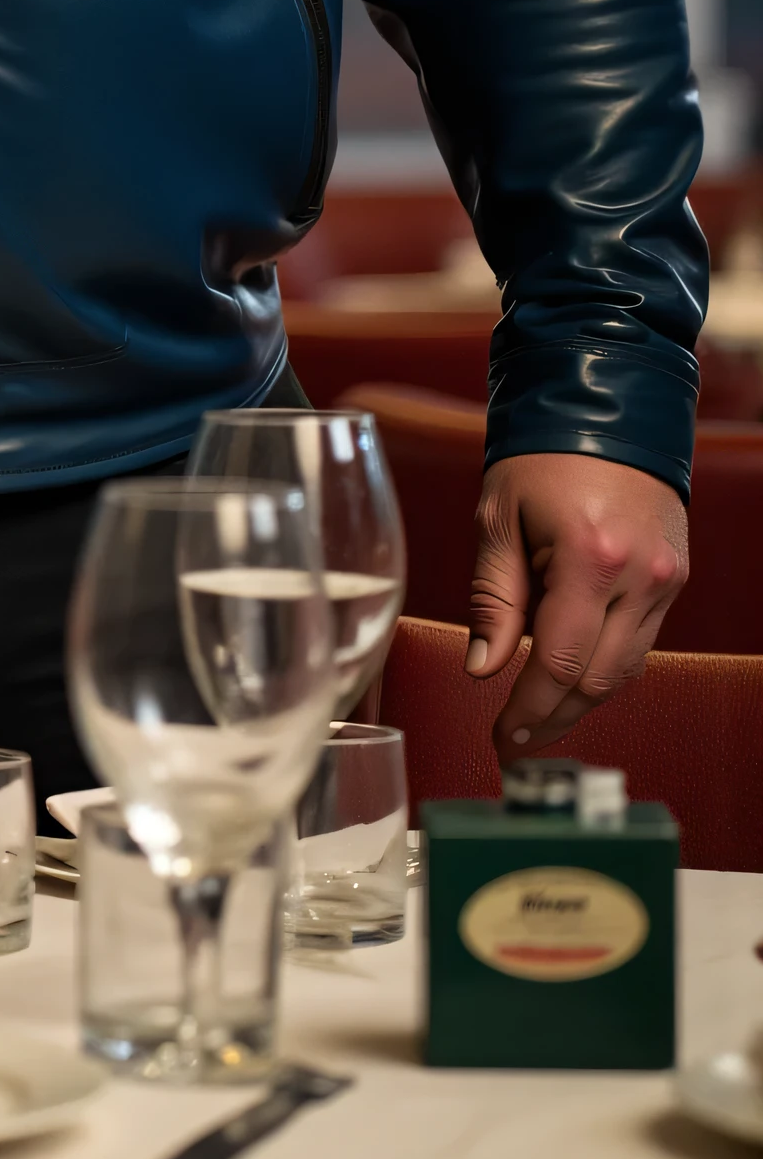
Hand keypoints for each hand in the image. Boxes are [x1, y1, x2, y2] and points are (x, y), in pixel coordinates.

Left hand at [467, 453, 689, 757]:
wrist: (607, 414)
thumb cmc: (539, 459)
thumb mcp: (497, 520)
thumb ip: (493, 598)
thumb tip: (484, 670)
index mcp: (590, 561)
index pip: (558, 663)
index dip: (528, 710)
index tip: (502, 739)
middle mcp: (640, 579)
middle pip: (598, 679)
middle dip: (554, 717)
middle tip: (515, 744)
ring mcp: (666, 582)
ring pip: (625, 668)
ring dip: (581, 700)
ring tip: (537, 721)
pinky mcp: (675, 579)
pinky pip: (639, 641)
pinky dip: (603, 666)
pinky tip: (569, 678)